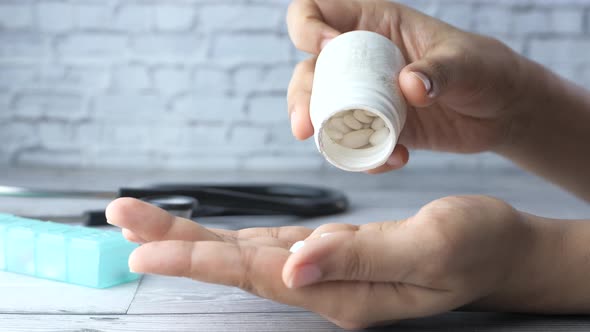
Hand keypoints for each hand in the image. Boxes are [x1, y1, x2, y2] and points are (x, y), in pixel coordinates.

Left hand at [106, 196, 535, 328]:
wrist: (498, 250)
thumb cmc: (472, 245)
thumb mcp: (425, 247)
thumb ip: (357, 257)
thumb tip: (293, 265)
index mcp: (340, 292)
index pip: (255, 274)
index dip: (198, 261)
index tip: (144, 252)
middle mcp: (322, 286)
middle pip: (236, 264)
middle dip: (177, 243)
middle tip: (122, 219)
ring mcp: (324, 271)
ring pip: (246, 255)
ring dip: (194, 239)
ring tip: (144, 223)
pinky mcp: (331, 253)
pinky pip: (270, 247)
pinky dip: (230, 239)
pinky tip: (202, 235)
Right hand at [287, 0, 531, 172]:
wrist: (501, 112)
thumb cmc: (486, 69)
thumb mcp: (467, 63)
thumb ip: (440, 70)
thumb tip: (409, 86)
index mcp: (374, 25)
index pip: (319, 11)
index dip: (308, 26)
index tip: (326, 48)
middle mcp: (361, 60)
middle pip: (309, 70)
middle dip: (301, 97)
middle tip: (306, 126)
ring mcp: (367, 96)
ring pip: (323, 110)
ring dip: (323, 133)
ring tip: (343, 151)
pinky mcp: (378, 128)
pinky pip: (355, 143)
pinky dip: (365, 157)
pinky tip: (395, 158)